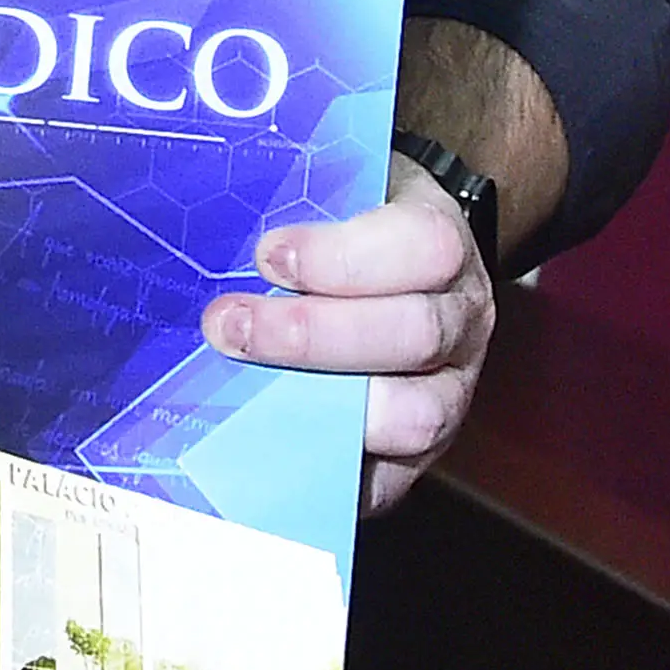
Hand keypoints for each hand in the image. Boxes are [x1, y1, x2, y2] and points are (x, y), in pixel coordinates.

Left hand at [209, 159, 495, 514]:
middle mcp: (460, 323)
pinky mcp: (418, 457)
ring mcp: (449, 395)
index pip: (424, 247)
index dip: (343, 257)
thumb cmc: (346, 225)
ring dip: (320, 404)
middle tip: (227, 323)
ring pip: (414, 416)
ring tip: (242, 384)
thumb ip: (296, 194)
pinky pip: (385, 485)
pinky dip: (327, 475)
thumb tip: (209, 207)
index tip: (267, 255)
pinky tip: (267, 453)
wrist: (396, 270)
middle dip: (311, 335)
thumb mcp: (338, 185)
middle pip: (413, 335)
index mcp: (443, 246)